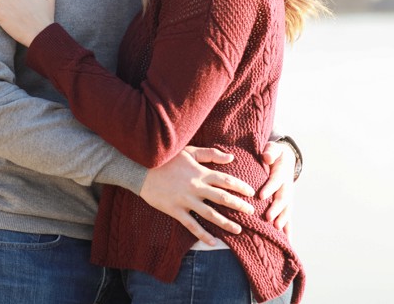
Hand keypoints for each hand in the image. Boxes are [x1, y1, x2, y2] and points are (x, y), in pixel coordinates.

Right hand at [139, 147, 254, 244]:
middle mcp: (196, 187)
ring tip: (238, 230)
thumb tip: (231, 157)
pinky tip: (213, 242)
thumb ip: (210, 154)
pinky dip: (203, 234)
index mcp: (200, 173)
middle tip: (251, 212)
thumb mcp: (188, 152)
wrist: (141, 170)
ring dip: (226, 223)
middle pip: (222, 198)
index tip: (251, 193)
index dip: (241, 187)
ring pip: (210, 214)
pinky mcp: (175, 210)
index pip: (226, 180)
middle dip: (239, 206)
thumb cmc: (166, 159)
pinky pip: (191, 225)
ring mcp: (186, 200)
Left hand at [260, 141, 295, 235]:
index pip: (276, 180)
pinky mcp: (286, 204)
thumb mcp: (272, 149)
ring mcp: (288, 196)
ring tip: (276, 230)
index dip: (270, 188)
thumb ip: (270, 151)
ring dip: (283, 220)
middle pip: (283, 198)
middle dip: (276, 209)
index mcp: (281, 172)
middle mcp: (286, 186)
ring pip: (287, 209)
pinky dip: (288, 230)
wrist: (284, 158)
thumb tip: (266, 156)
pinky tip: (287, 242)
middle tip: (268, 218)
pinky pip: (288, 218)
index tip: (261, 196)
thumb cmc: (273, 154)